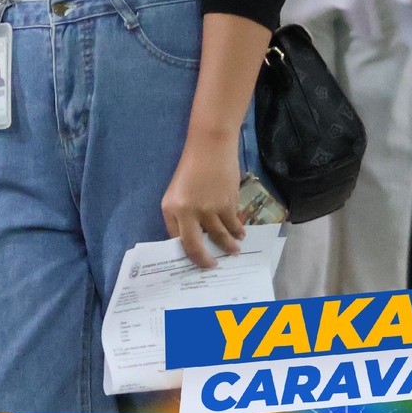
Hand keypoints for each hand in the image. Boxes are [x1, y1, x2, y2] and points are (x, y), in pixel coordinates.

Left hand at [161, 132, 244, 268]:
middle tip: (212, 266)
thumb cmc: (192, 168)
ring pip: (219, 238)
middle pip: (194, 246)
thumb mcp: (178, 191)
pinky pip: (233, 225)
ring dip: (228, 247)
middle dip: (204, 261)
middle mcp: (186, 212)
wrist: (210, 146)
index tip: (193, 260)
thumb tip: (196, 235)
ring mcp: (207, 210)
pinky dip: (238, 232)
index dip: (185, 251)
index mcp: (170, 209)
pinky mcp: (226, 205)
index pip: (175, 239)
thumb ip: (183, 213)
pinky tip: (241, 235)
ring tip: (234, 252)